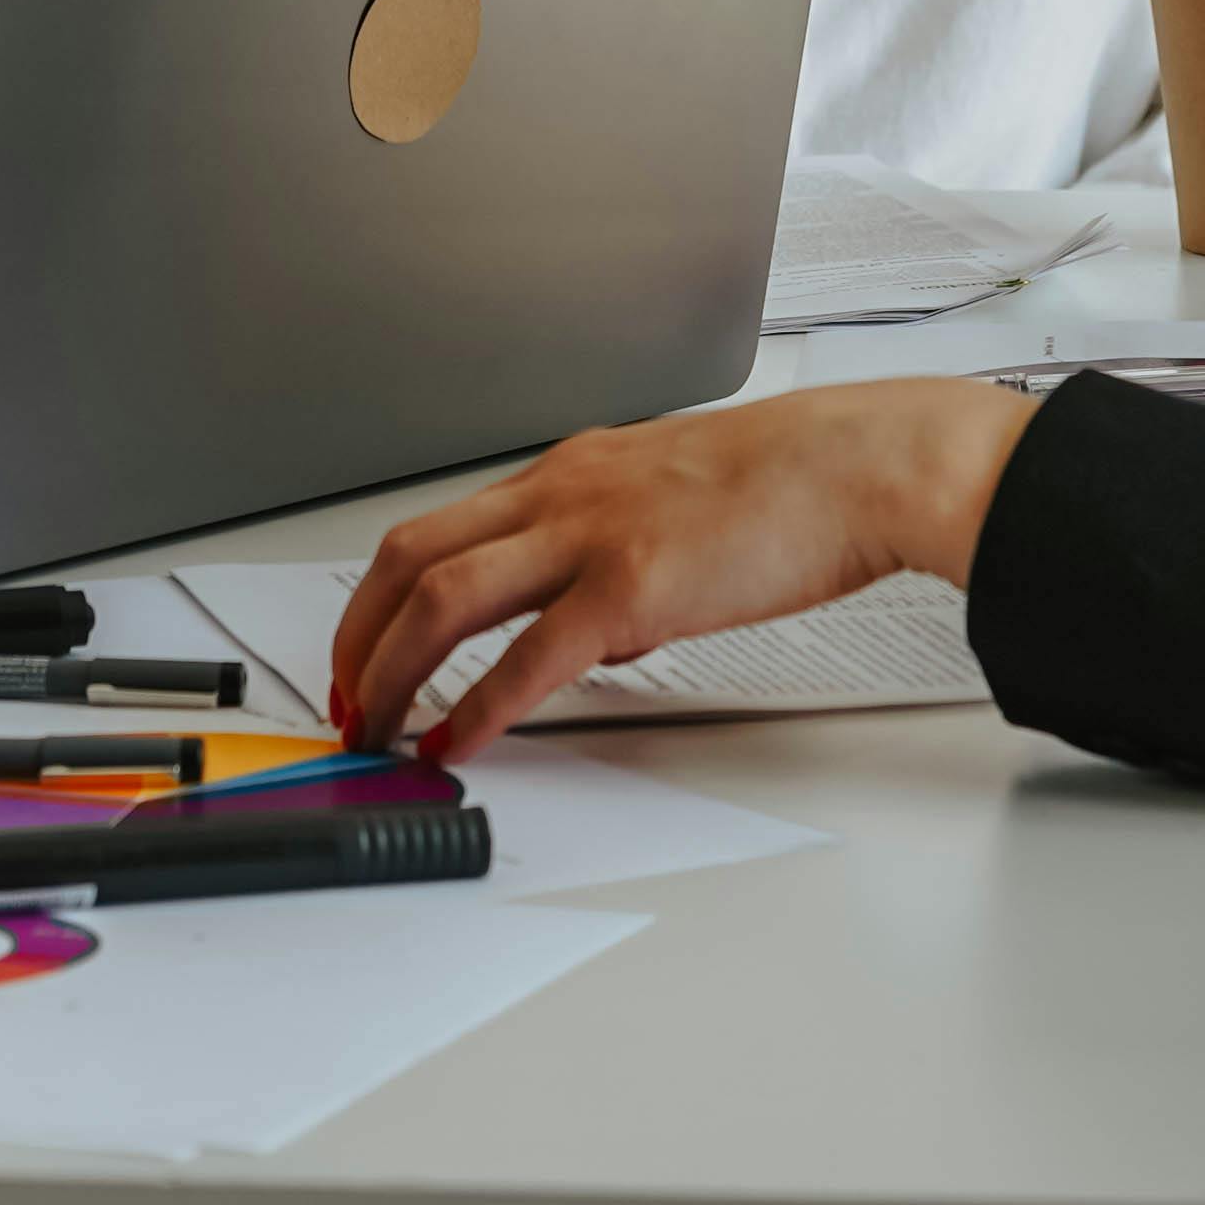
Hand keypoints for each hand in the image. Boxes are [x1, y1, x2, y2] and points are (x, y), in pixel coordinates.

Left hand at [328, 377, 1035, 764]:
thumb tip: (581, 635)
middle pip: (409, 558)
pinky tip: (459, 740)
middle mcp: (561, 494)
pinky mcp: (633, 586)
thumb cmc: (789, 484)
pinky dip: (479, 705)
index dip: (379, 599)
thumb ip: (611, 554)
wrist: (860, 465)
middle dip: (357, 636)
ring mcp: (591, 536)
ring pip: (444, 598)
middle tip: (344, 700)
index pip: (436, 529)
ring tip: (376, 726)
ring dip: (392, 671)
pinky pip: (529, 656)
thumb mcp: (670, 498)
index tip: (364, 651)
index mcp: (569, 472)